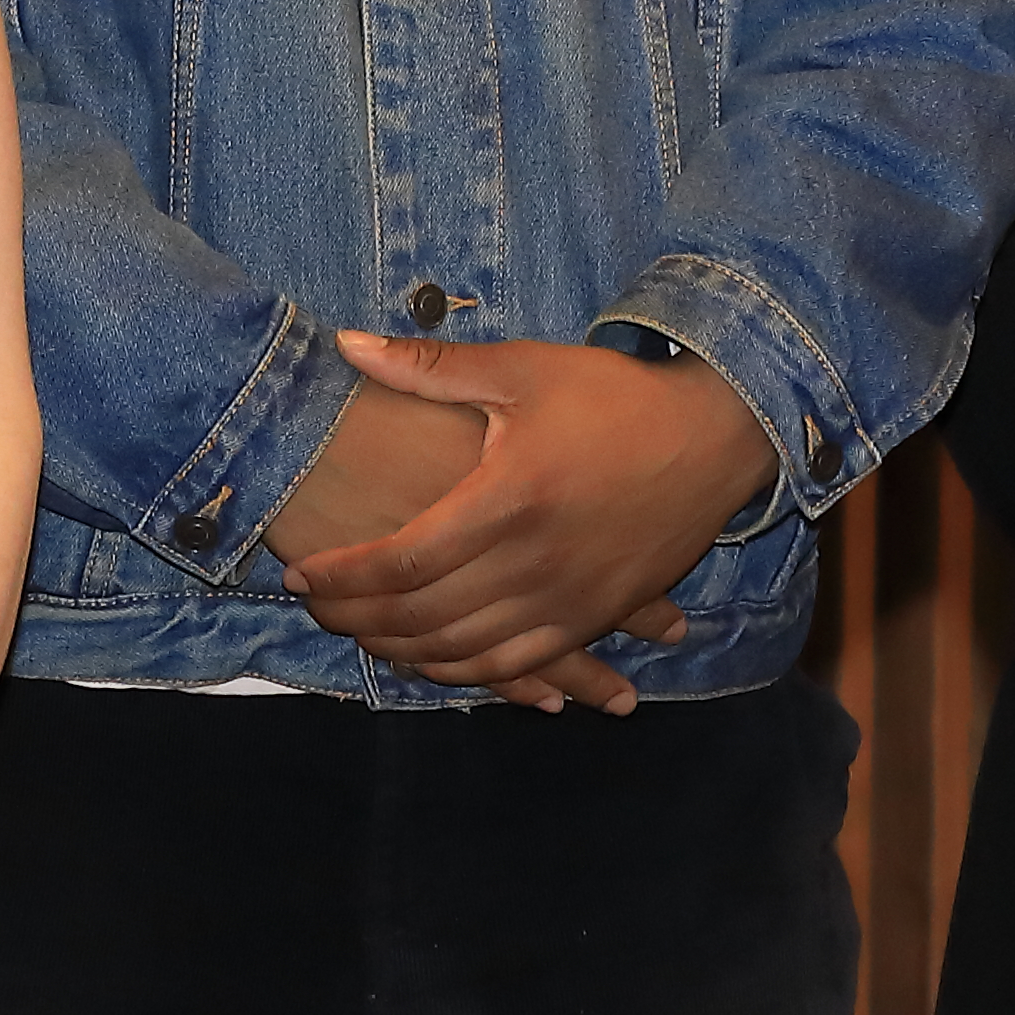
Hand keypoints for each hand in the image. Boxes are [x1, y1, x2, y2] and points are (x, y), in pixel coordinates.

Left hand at [252, 371, 627, 709]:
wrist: (714, 436)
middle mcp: (535, 564)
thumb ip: (429, 367)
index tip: (300, 573)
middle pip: (423, 618)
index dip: (343, 576)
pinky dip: (466, 672)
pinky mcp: (595, 618)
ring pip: (465, 653)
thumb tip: (346, 343)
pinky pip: (517, 666)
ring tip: (361, 634)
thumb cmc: (613, 395)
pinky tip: (434, 662)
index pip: (402, 561)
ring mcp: (568, 600)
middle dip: (356, 620)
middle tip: (317, 609)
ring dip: (403, 653)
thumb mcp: (522, 369)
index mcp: (508, 500)